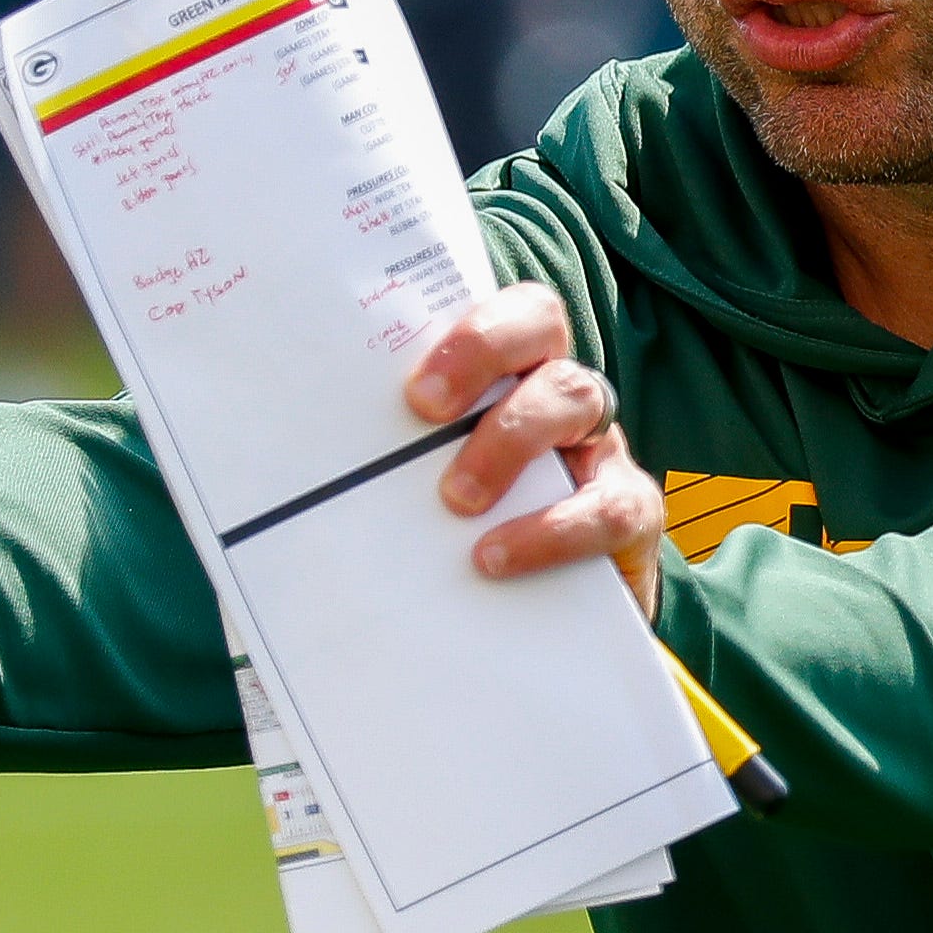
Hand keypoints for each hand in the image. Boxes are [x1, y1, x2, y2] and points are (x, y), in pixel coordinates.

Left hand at [405, 287, 662, 614]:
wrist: (565, 620)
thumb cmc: (476, 536)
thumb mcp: (433, 489)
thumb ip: (393, 467)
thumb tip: (300, 470)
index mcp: (515, 376)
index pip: (514, 313)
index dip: (472, 333)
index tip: (415, 387)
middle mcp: (562, 396)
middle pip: (543, 332)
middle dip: (482, 354)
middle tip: (424, 410)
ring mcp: (604, 449)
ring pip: (578, 397)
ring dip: (510, 438)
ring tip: (456, 500)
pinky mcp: (632, 513)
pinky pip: (607, 506)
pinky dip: (549, 531)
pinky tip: (494, 557)